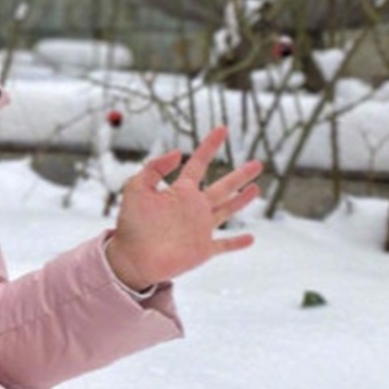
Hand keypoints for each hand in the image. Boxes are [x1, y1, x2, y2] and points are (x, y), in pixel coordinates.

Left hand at [107, 126, 262, 288]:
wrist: (132, 259)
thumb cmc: (131, 225)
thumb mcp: (135, 189)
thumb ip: (153, 169)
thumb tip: (176, 152)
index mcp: (179, 192)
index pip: (198, 163)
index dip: (209, 145)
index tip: (222, 129)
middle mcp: (193, 207)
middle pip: (222, 186)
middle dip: (239, 175)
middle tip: (258, 163)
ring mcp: (200, 228)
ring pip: (227, 210)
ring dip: (242, 201)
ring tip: (256, 189)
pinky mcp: (203, 250)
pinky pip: (224, 245)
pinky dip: (237, 243)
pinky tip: (251, 238)